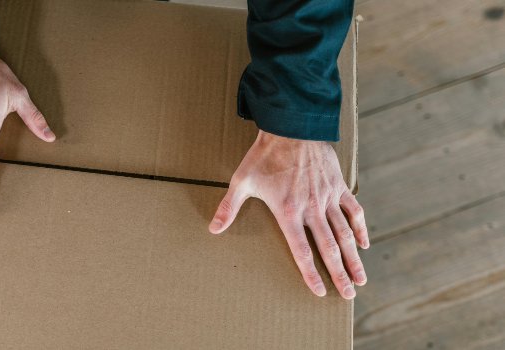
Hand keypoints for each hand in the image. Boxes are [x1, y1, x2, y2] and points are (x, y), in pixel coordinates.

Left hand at [209, 130, 368, 298]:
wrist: (291, 127)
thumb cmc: (263, 155)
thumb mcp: (242, 181)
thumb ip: (229, 208)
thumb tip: (213, 229)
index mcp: (288, 212)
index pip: (301, 251)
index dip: (310, 273)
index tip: (319, 292)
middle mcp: (312, 209)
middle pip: (328, 248)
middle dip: (339, 274)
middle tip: (348, 295)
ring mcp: (328, 197)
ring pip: (344, 234)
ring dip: (353, 258)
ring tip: (361, 279)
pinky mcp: (338, 185)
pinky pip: (354, 211)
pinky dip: (360, 228)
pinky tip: (363, 244)